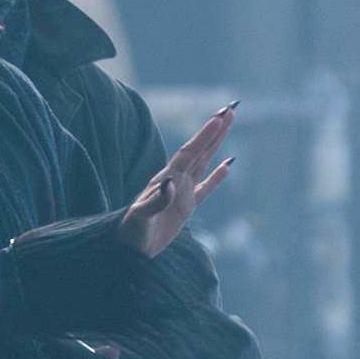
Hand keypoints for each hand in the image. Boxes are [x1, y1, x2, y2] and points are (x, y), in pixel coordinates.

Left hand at [119, 106, 236, 257]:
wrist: (129, 249)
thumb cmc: (131, 233)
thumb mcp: (141, 217)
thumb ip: (155, 201)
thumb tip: (170, 184)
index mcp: (166, 179)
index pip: (189, 153)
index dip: (204, 136)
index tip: (219, 118)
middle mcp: (175, 180)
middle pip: (199, 150)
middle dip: (214, 131)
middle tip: (230, 109)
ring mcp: (182, 192)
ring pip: (203, 162)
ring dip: (216, 144)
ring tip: (228, 124)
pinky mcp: (186, 207)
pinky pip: (206, 187)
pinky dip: (217, 177)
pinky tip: (228, 165)